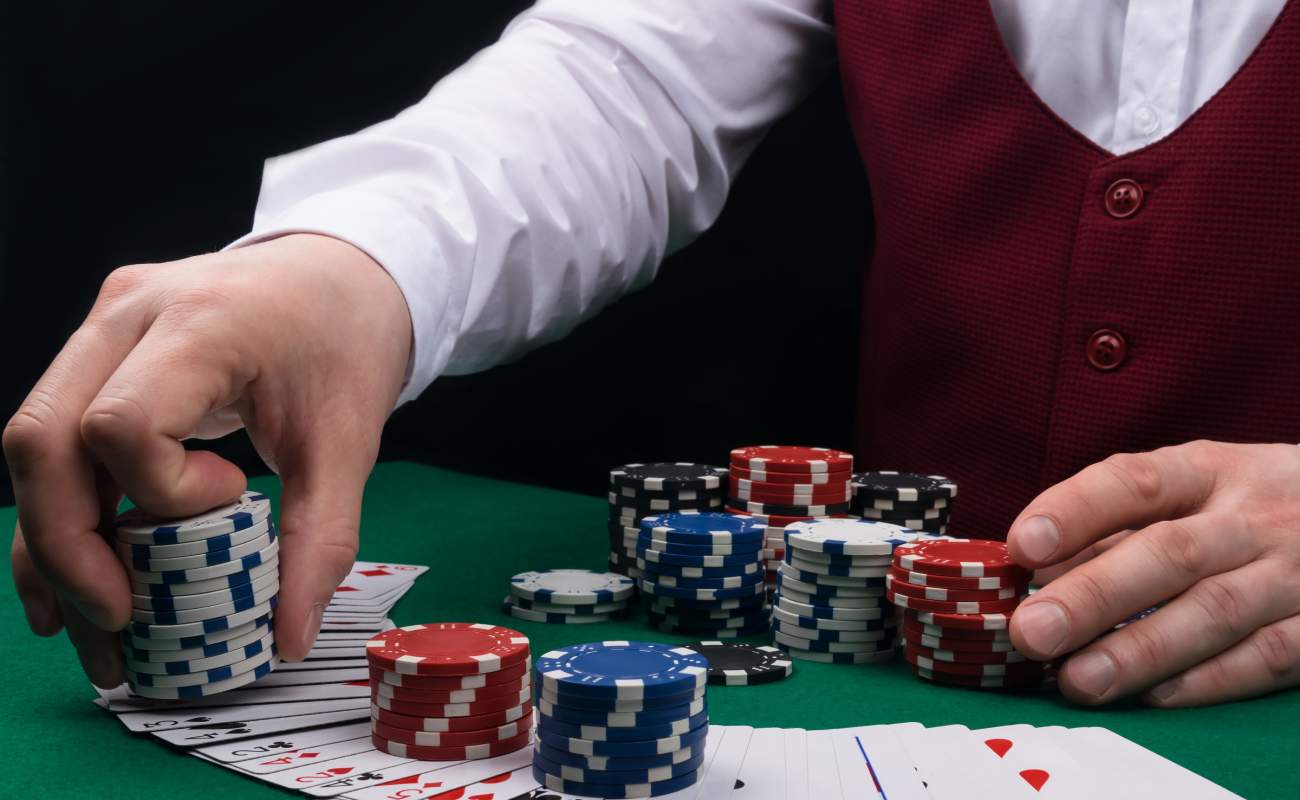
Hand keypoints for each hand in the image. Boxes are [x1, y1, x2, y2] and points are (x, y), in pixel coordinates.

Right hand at [4, 234, 410, 686]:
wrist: (343, 272)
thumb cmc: (347, 343)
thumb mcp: (349, 441)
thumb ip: (320, 538)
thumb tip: (288, 640)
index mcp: (198, 322)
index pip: (120, 423)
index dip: (161, 490)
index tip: (232, 497)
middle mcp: (128, 314)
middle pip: (42, 439)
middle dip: (67, 547)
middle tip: (117, 625)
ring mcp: (103, 325)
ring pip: (33, 444)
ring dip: (53, 543)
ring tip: (92, 631)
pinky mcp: (100, 349)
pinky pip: (58, 435)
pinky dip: (65, 509)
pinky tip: (76, 579)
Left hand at [1006, 440, 1299, 706]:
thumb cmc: (1246, 510)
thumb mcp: (1191, 494)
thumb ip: (1113, 531)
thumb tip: (1030, 575)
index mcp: (1208, 471)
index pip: (1135, 482)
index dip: (1075, 511)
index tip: (1022, 545)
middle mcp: (1255, 517)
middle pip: (1171, 553)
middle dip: (1094, 595)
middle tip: (1031, 631)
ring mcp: (1297, 572)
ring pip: (1216, 611)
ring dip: (1141, 650)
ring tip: (1076, 679)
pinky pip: (1268, 656)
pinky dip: (1209, 679)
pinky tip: (1154, 696)